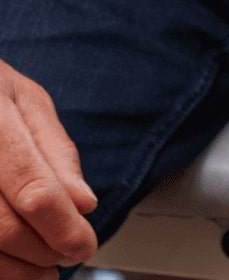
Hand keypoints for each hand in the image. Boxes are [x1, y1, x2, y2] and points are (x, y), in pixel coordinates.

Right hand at [0, 61, 96, 278]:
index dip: (61, 226)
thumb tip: (84, 204)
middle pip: (3, 227)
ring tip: (44, 271)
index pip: (32, 189)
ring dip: (16, 270)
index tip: (84, 245)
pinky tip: (13, 266)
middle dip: (42, 250)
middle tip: (69, 254)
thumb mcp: (26, 102)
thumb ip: (55, 151)